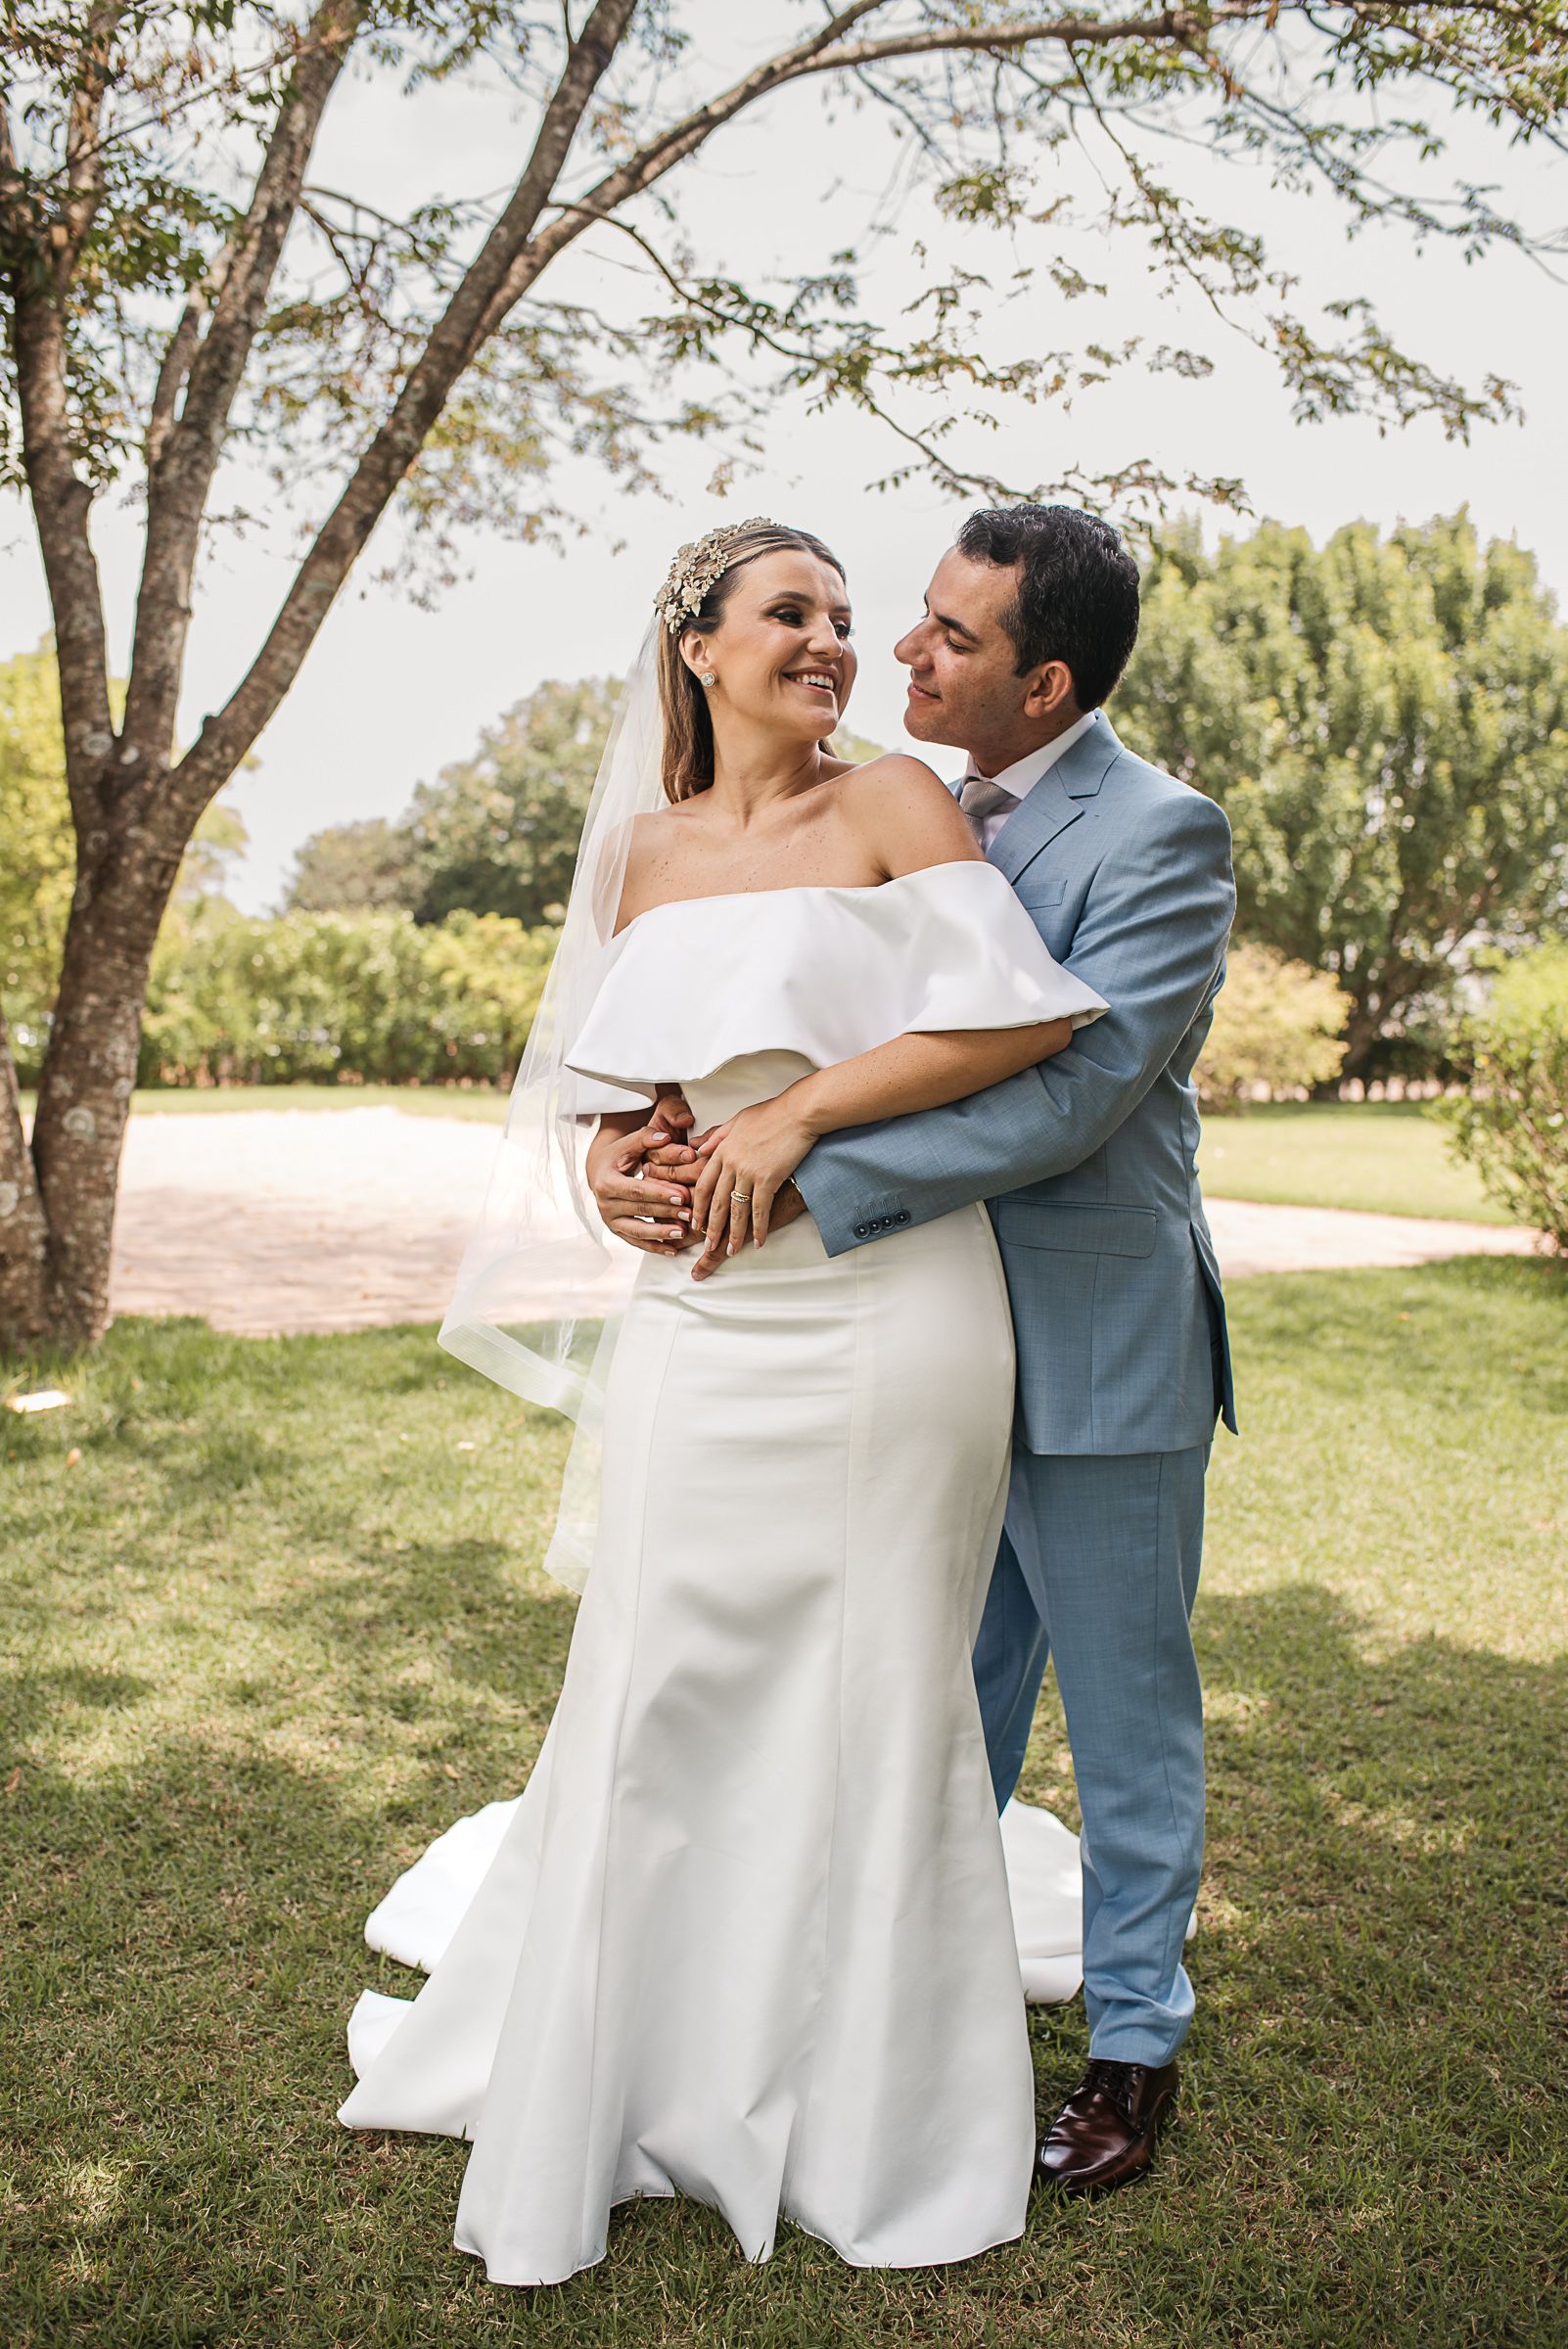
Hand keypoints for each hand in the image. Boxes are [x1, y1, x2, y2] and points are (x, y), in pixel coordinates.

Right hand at [587, 1098, 699, 1255]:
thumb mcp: (629, 1143)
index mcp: (606, 1182)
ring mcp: (610, 1221)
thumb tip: (665, 1137)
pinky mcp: (617, 1231)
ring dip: (661, 1234)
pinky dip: (655, 1247)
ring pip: (637, 1231)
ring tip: (683, 1233)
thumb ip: (647, 1138)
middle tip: (690, 1214)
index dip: (659, 1194)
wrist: (599, 1172)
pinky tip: (673, 1250)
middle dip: (666, 1212)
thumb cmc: (619, 1155)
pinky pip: (637, 1242)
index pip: (636, 1190)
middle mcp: (604, 1204)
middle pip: (640, 1210)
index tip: (682, 1195)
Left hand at [688, 1092, 818, 1277]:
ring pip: (736, 1210)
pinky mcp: (768, 1179)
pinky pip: (760, 1210)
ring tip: (731, 1251)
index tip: (695, 1222)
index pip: (703, 1184)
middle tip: (707, 1245)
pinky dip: (759, 1228)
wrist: (799, 1112)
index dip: (698, 1206)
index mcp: (722, 1150)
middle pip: (716, 1202)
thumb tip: (698, 1148)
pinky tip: (759, 1241)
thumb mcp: (737, 1120)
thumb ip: (717, 1136)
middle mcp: (731, 1163)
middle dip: (711, 1227)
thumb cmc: (773, 1113)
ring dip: (734, 1234)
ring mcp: (748, 1172)